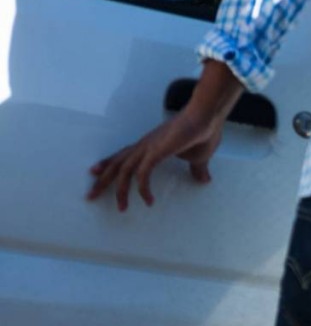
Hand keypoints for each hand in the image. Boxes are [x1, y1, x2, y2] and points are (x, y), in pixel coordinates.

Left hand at [87, 110, 223, 210]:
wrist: (205, 118)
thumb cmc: (202, 133)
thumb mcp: (198, 157)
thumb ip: (197, 169)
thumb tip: (204, 179)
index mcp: (149, 145)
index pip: (122, 155)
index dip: (108, 165)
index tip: (95, 173)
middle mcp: (143, 146)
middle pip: (116, 164)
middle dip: (102, 181)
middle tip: (91, 195)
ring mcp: (148, 149)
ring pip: (123, 171)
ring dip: (120, 191)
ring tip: (122, 208)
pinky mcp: (155, 152)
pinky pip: (142, 175)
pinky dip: (142, 189)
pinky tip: (148, 201)